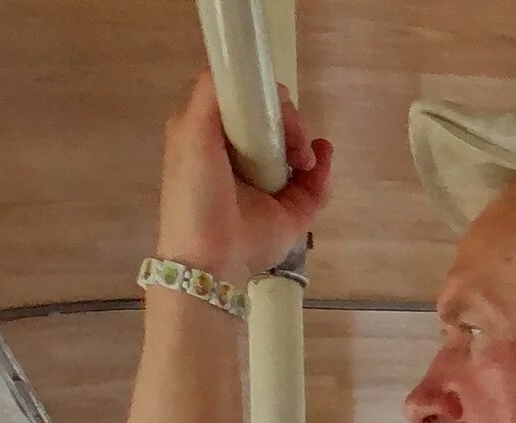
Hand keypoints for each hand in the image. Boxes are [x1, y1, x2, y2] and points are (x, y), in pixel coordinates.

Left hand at [156, 73, 331, 282]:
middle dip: (287, 122)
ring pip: (299, 150)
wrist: (211, 254)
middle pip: (276, 123)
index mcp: (216, 139)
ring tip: (302, 155)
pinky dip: (324, 168)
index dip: (261, 98)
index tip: (269, 104)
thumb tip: (242, 74)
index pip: (247, 104)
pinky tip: (321, 158)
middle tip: (287, 136)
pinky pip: (317, 184)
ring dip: (306, 144)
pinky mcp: (294, 211)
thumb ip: (211, 93)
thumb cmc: (195, 192)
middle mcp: (244, 158)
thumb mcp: (191, 130)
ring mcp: (271, 185)